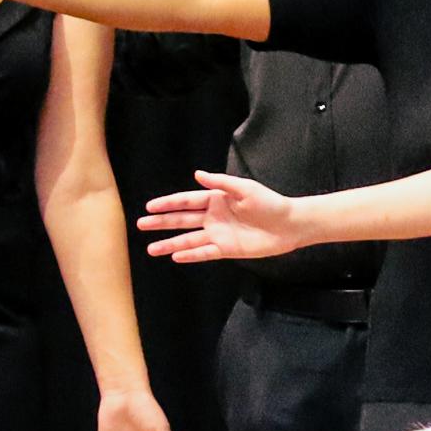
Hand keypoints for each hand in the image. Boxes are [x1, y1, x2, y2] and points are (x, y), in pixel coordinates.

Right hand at [142, 169, 310, 265]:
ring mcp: (219, 234)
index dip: (168, 203)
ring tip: (151, 249)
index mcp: (216, 199)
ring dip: (170, 243)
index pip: (187, 201)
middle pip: (182, 220)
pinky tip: (175, 256)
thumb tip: (197, 174)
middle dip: (161, 222)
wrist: (290, 225)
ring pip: (189, 239)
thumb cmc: (269, 203)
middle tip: (140, 224)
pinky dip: (190, 255)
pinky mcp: (227, 249)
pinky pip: (204, 253)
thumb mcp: (245, 189)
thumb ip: (221, 183)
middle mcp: (213, 217)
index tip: (150, 206)